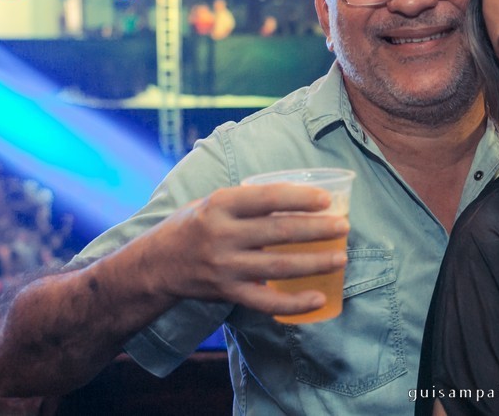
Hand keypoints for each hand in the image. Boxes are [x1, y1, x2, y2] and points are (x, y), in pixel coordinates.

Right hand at [147, 182, 348, 315]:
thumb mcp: (212, 202)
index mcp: (219, 205)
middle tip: (344, 228)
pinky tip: (319, 299)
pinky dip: (294, 303)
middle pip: (278, 232)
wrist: (154, 265)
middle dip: (316, 230)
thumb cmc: (194, 225)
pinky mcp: (226, 292)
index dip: (299, 198)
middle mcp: (221, 235)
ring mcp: (224, 267)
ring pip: (277, 267)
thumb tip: (299, 195)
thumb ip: (248, 201)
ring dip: (314, 263)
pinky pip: (265, 302)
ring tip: (341, 258)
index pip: (266, 198)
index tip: (327, 201)